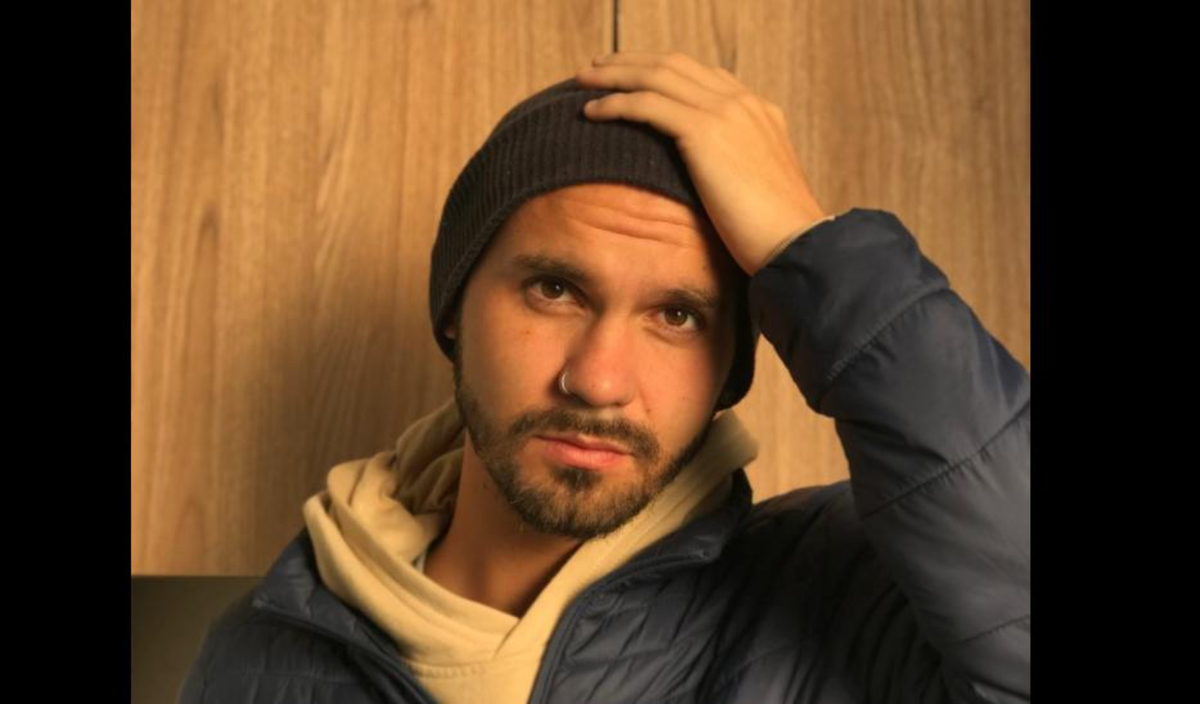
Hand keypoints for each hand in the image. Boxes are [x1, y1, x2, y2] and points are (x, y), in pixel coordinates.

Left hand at [575, 51, 829, 275]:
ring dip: (615, 75)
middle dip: (632, 63)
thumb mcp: (757, 193)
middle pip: (674, 65)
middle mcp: (743, 103)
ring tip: (583, 82)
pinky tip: (591, 112)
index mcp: (758, 112)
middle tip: (598, 69)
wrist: (797, 244)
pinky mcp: (706, 132)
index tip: (633, 78)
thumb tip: (711, 186)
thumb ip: (734, 173)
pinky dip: (616, 103)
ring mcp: (726, 112)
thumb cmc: (776, 235)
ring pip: (656, 76)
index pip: (702, 76)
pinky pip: (648, 105)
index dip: (662, 72)